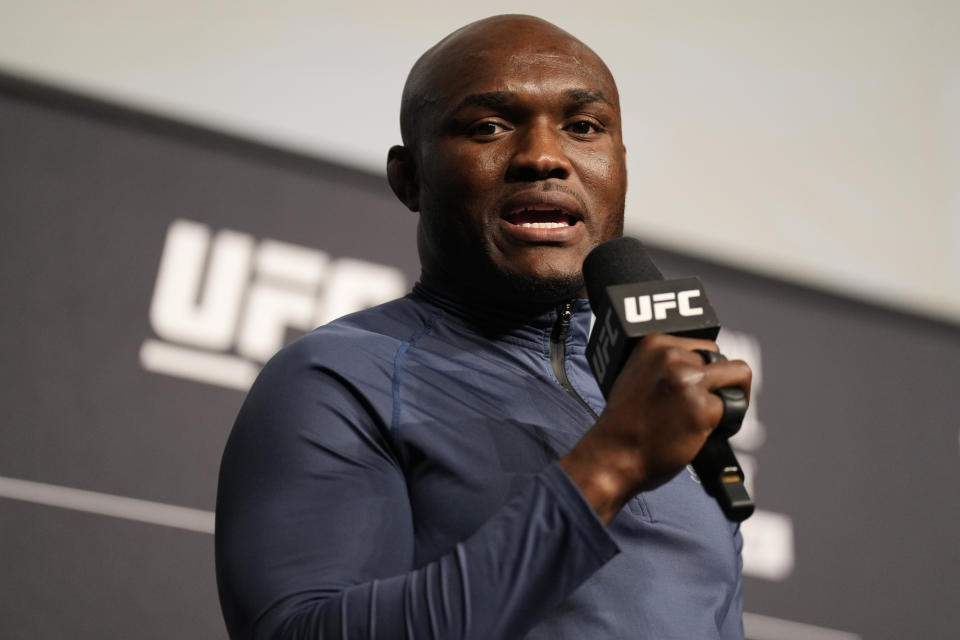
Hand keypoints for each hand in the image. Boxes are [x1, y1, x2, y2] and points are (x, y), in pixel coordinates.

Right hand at [559, 333, 751, 523]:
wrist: (612, 457)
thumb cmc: (623, 425)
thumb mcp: (637, 376)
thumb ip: (666, 367)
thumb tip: (699, 366)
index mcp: (654, 344)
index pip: (702, 345)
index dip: (703, 369)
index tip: (693, 388)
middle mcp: (672, 357)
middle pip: (721, 358)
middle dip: (717, 382)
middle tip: (701, 405)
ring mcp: (689, 381)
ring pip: (738, 376)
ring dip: (730, 397)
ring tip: (711, 417)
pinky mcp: (703, 408)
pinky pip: (735, 408)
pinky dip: (727, 424)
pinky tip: (706, 434)